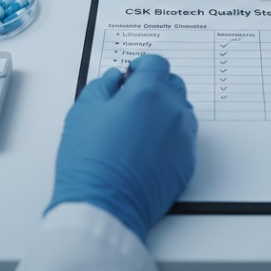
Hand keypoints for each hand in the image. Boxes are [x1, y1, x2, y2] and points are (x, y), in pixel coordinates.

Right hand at [48, 54, 197, 241]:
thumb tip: (115, 79)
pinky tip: (148, 150)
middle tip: (133, 100)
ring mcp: (184, 138)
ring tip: (140, 127)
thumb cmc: (90, 161)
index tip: (132, 74)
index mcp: (148, 93)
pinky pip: (183, 140)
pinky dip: (170, 138)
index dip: (142, 66)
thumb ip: (104, 86)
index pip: (157, 63)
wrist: (104, 207)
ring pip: (181, 112)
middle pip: (173, 85)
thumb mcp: (83, 111)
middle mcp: (173, 111)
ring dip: (165, 111)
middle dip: (155, 86)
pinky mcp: (187, 163)